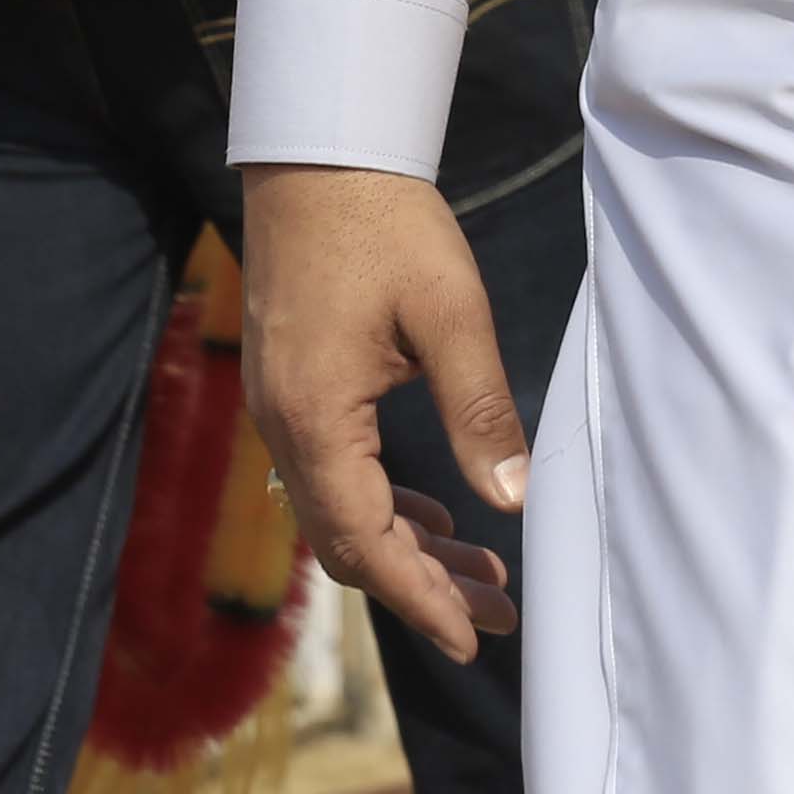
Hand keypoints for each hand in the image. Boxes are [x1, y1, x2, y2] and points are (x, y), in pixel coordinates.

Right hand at [242, 162, 525, 659]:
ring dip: (408, 547)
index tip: (473, 639)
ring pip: (340, 510)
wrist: (320, 153)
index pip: (366, 540)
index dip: (421, 599)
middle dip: (423, 587)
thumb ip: (481, 410)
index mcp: (317, 417)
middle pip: (348, 542)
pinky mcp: (290, 385)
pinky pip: (332, 473)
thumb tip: (513, 498)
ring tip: (483, 573)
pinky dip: (383, 504)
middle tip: (498, 615)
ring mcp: (279, 406)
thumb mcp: (450, 314)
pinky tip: (432, 513)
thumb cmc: (386, 224)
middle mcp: (284, 424)